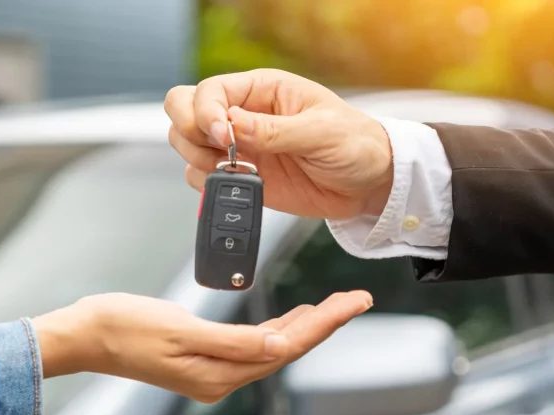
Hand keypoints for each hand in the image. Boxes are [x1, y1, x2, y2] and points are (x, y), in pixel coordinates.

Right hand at [31, 291, 371, 402]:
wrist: (85, 334)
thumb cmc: (124, 327)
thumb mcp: (180, 329)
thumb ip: (233, 342)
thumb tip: (279, 348)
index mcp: (219, 374)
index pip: (287, 348)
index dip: (325, 324)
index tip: (353, 303)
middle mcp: (220, 378)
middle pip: (287, 349)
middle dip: (324, 323)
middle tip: (356, 299)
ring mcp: (211, 370)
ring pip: (272, 347)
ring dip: (304, 326)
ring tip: (333, 305)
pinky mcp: (202, 357)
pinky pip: (252, 345)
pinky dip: (275, 329)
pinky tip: (287, 319)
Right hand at [165, 68, 394, 218]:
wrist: (370, 183)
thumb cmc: (355, 144)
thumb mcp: (321, 132)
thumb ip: (274, 130)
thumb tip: (233, 124)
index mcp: (262, 90)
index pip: (209, 90)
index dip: (205, 112)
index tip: (223, 136)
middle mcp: (243, 115)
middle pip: (184, 110)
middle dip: (191, 132)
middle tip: (218, 151)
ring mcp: (238, 147)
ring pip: (186, 144)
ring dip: (198, 159)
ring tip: (233, 170)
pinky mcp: (241, 176)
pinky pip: (202, 178)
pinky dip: (209, 185)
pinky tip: (239, 184)